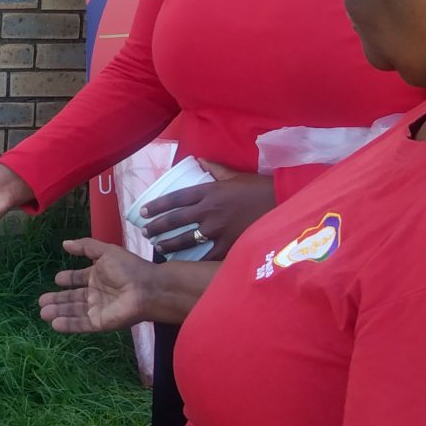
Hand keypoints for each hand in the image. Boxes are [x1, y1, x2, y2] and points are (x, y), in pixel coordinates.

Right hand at [39, 238, 157, 333]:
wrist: (146, 288)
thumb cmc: (128, 268)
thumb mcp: (105, 251)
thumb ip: (85, 246)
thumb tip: (64, 243)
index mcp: (98, 275)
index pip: (78, 279)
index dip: (67, 279)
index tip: (56, 279)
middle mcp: (96, 293)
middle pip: (72, 298)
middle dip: (57, 299)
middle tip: (41, 301)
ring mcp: (98, 309)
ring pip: (73, 311)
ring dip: (58, 312)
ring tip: (43, 312)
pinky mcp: (100, 322)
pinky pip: (81, 324)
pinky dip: (68, 324)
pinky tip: (54, 323)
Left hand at [141, 164, 274, 259]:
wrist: (281, 203)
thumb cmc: (258, 188)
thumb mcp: (235, 175)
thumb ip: (215, 170)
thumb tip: (200, 161)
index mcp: (209, 191)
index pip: (175, 198)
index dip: (157, 205)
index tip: (143, 211)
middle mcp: (209, 210)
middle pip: (175, 219)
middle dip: (157, 226)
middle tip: (145, 231)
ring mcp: (217, 229)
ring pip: (185, 239)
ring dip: (169, 244)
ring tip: (158, 247)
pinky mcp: (228, 244)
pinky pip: (205, 255)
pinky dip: (193, 260)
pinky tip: (182, 264)